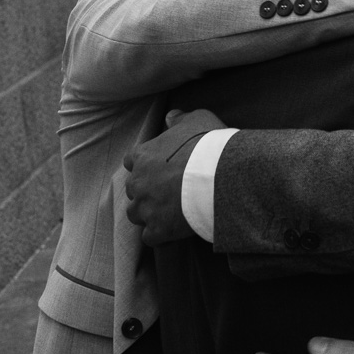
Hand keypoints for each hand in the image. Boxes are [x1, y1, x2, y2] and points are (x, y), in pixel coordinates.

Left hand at [124, 108, 226, 244]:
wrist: (221, 176)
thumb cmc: (210, 145)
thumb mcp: (198, 119)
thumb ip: (180, 119)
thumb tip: (170, 117)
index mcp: (142, 156)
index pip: (131, 161)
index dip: (146, 166)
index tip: (162, 168)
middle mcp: (138, 182)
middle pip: (134, 189)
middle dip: (147, 191)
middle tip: (170, 191)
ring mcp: (146, 208)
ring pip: (136, 214)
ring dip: (149, 213)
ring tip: (171, 212)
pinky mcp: (158, 229)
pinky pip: (150, 237)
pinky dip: (160, 234)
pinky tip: (175, 230)